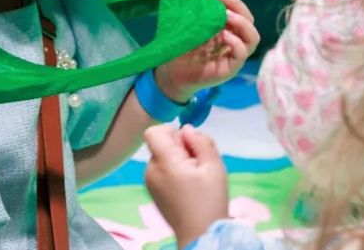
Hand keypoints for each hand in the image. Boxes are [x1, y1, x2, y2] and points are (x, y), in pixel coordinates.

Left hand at [144, 124, 228, 248]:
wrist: (200, 235)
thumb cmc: (210, 201)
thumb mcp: (214, 167)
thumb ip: (201, 142)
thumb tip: (187, 129)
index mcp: (164, 162)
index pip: (153, 132)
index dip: (171, 131)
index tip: (188, 144)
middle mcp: (151, 170)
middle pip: (160, 144)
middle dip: (179, 148)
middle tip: (198, 165)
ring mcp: (149, 182)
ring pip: (162, 157)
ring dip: (177, 160)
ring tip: (194, 179)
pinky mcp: (152, 191)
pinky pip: (161, 170)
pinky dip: (173, 172)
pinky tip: (187, 187)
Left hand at [154, 0, 259, 100]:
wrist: (172, 74)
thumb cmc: (181, 49)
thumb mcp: (190, 27)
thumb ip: (199, 14)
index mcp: (226, 28)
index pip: (238, 10)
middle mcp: (234, 40)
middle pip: (249, 20)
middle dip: (237, 5)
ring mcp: (234, 54)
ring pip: (252, 37)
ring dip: (241, 23)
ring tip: (227, 16)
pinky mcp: (231, 68)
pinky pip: (242, 54)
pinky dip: (236, 43)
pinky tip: (225, 36)